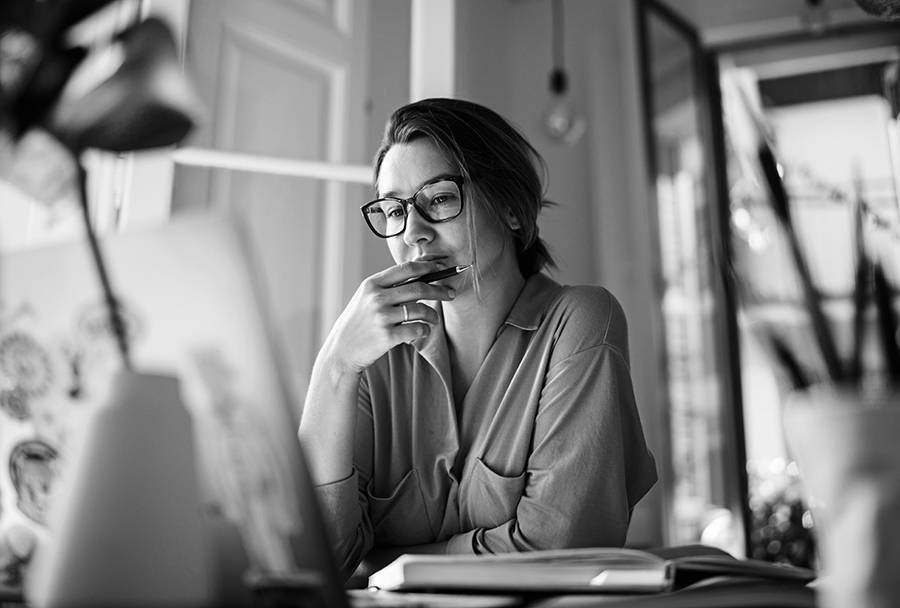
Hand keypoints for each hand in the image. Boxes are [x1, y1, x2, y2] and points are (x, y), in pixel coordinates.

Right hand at [323, 261, 455, 373]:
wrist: (342, 350)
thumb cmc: (359, 323)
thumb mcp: (366, 298)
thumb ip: (388, 287)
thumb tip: (421, 276)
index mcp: (372, 284)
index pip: (406, 269)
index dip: (428, 266)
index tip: (443, 267)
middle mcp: (376, 298)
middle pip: (418, 288)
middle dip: (440, 290)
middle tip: (451, 293)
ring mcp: (381, 317)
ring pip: (421, 310)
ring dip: (434, 315)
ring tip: (434, 319)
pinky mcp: (387, 336)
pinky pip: (417, 330)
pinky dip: (425, 330)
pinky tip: (423, 331)